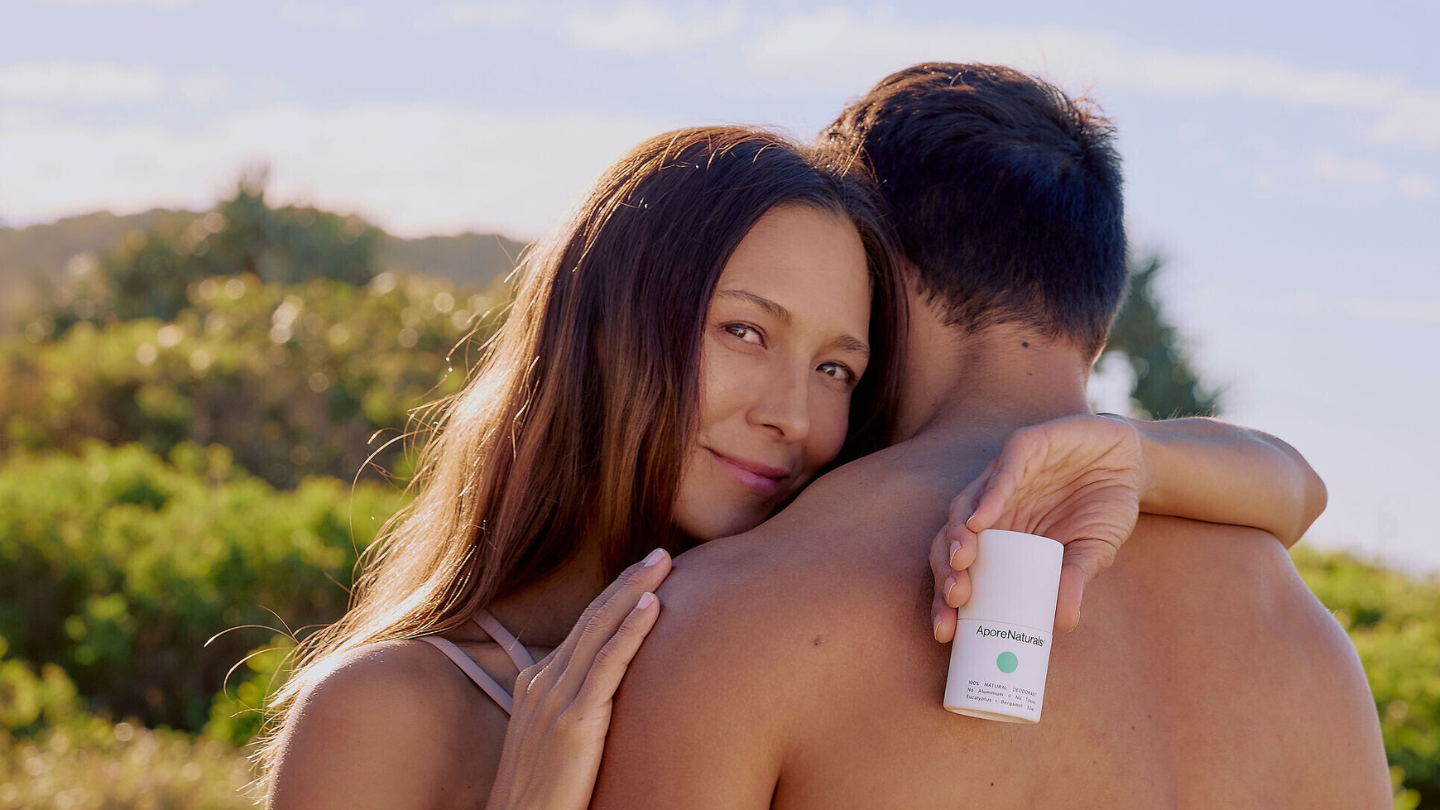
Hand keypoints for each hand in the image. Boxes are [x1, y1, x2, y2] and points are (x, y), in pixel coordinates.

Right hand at [484, 548, 671, 809]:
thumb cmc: (542, 793)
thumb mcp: (554, 741)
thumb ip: (575, 710)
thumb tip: (608, 696)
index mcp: (537, 682)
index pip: (583, 628)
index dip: (616, 597)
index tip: (645, 575)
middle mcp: (543, 682)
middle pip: (593, 618)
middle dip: (629, 582)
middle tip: (663, 553)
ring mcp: (556, 700)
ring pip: (601, 630)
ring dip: (635, 591)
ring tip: (665, 563)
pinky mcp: (574, 723)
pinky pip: (608, 666)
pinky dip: (631, 631)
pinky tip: (653, 607)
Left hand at [929, 414, 1145, 640]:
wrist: (1132, 464)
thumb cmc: (1103, 511)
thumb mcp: (1091, 552)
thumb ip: (1073, 580)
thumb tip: (1063, 623)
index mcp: (1000, 539)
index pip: (960, 571)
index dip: (946, 600)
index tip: (946, 632)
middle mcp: (993, 510)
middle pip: (951, 541)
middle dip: (947, 571)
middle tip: (956, 599)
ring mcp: (1004, 478)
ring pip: (966, 506)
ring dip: (958, 534)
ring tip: (960, 562)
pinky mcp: (1025, 447)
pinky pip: (1003, 470)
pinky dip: (992, 494)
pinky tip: (982, 520)